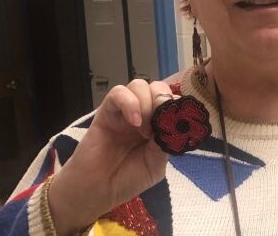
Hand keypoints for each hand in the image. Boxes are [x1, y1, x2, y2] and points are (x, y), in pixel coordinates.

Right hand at [48, 79, 170, 234]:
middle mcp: (142, 114)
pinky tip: (135, 122)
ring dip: (147, 104)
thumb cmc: (127, 180)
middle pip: (158, 88)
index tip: (180, 124)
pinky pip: (118, 93)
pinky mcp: (106, 112)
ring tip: (145, 131)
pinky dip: (130, 103)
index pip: (173, 102)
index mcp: (157, 125)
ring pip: (139, 86)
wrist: (97, 192)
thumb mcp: (155, 165)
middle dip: (164, 101)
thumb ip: (165, 143)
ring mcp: (124, 112)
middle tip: (160, 124)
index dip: (179, 107)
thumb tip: (175, 123)